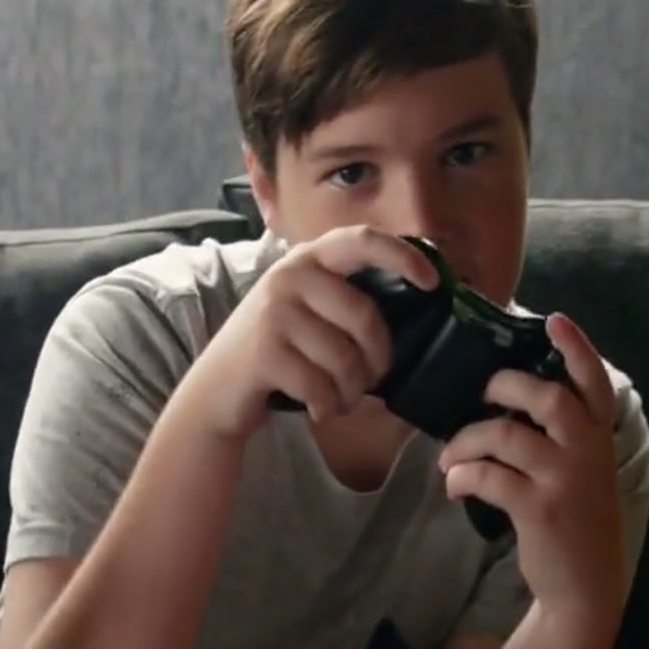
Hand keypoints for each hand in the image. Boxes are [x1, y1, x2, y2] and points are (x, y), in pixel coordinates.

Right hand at [185, 226, 440, 437]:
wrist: (217, 388)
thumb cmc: (277, 350)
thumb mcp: (308, 309)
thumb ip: (347, 298)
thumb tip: (422, 302)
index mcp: (307, 258)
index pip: (362, 240)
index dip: (402, 256)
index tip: (432, 283)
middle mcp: (288, 276)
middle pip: (364, 317)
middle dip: (378, 359)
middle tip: (371, 380)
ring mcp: (272, 312)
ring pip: (345, 358)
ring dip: (352, 391)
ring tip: (341, 399)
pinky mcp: (263, 352)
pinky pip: (321, 386)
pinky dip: (328, 406)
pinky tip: (319, 409)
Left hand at [437, 314, 625, 618]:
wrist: (584, 584)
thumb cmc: (569, 516)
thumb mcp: (576, 469)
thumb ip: (552, 433)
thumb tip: (494, 397)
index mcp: (597, 437)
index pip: (594, 382)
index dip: (576, 348)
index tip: (552, 319)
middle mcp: (588, 451)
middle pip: (547, 397)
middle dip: (503, 387)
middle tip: (477, 396)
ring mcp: (566, 479)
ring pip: (506, 435)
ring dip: (466, 441)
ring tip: (448, 459)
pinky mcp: (541, 509)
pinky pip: (488, 476)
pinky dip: (462, 477)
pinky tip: (455, 487)